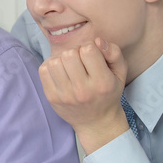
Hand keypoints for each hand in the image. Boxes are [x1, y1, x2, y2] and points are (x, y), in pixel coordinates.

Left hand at [38, 38, 130, 153]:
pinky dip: (50, 66)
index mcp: (102, 82)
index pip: (88, 50)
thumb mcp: (119, 73)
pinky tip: (60, 71)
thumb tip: (97, 40)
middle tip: (79, 60)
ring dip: (61, 59)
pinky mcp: (52, 98)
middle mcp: (83, 90)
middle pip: (69, 54)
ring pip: (54, 61)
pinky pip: (43, 70)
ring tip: (69, 65)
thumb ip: (114, 53)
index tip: (91, 56)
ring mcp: (65, 95)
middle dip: (74, 52)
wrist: (96, 122)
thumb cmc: (109, 93)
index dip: (89, 47)